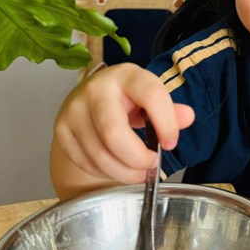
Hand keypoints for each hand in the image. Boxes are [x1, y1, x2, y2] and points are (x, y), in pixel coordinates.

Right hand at [52, 63, 194, 186]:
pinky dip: (106, 173)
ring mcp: (74, 109)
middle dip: (138, 159)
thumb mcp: (151, 97)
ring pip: (99, 155)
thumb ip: (171, 110)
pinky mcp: (62, 129)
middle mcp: (95, 90)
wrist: (90, 96)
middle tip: (152, 165)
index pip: (150, 96)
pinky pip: (86, 162)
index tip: (170, 144)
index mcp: (126, 76)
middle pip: (114, 134)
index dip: (165, 124)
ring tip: (139, 173)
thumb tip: (188, 117)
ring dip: (124, 172)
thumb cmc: (128, 98)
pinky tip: (118, 168)